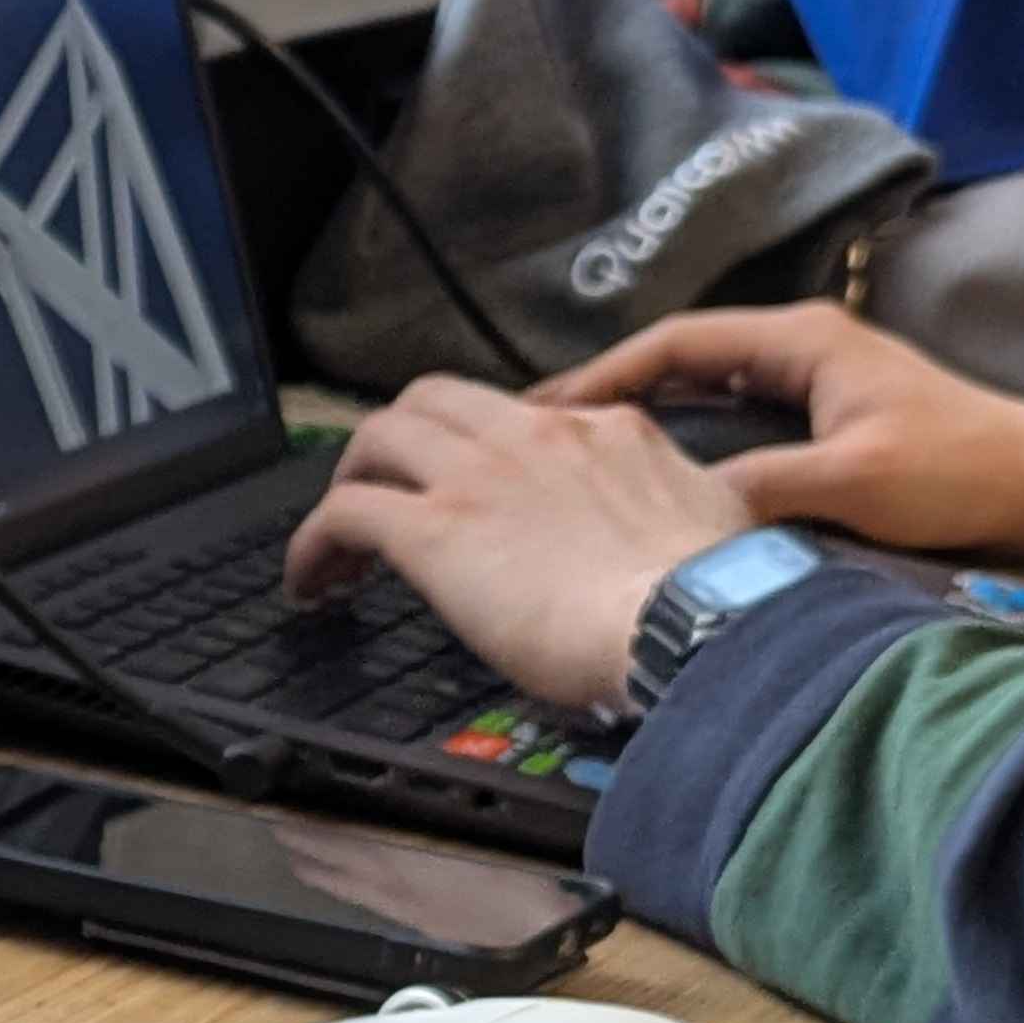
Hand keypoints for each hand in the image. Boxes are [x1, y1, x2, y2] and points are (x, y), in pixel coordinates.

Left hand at [284, 375, 750, 710]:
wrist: (697, 622)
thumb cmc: (715, 599)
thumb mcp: (712, 522)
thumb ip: (676, 510)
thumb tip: (681, 533)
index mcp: (607, 431)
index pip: (522, 417)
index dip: (479, 452)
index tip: (469, 494)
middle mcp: (536, 435)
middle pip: (434, 400)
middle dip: (396, 444)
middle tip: (382, 498)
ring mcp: (480, 476)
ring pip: (379, 436)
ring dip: (349, 482)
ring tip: (338, 543)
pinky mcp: (434, 530)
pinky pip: (343, 513)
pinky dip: (312, 544)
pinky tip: (308, 583)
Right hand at [536, 304, 1023, 555]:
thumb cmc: (953, 468)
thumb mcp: (848, 481)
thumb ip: (758, 486)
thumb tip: (674, 508)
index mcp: (801, 340)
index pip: (678, 343)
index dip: (605, 375)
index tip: (542, 412)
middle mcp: (798, 344)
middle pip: (678, 357)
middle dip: (605, 390)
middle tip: (534, 432)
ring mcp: (807, 375)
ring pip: (698, 384)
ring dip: (635, 411)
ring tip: (571, 449)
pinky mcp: (814, 410)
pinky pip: (722, 410)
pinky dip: (673, 430)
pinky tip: (639, 466)